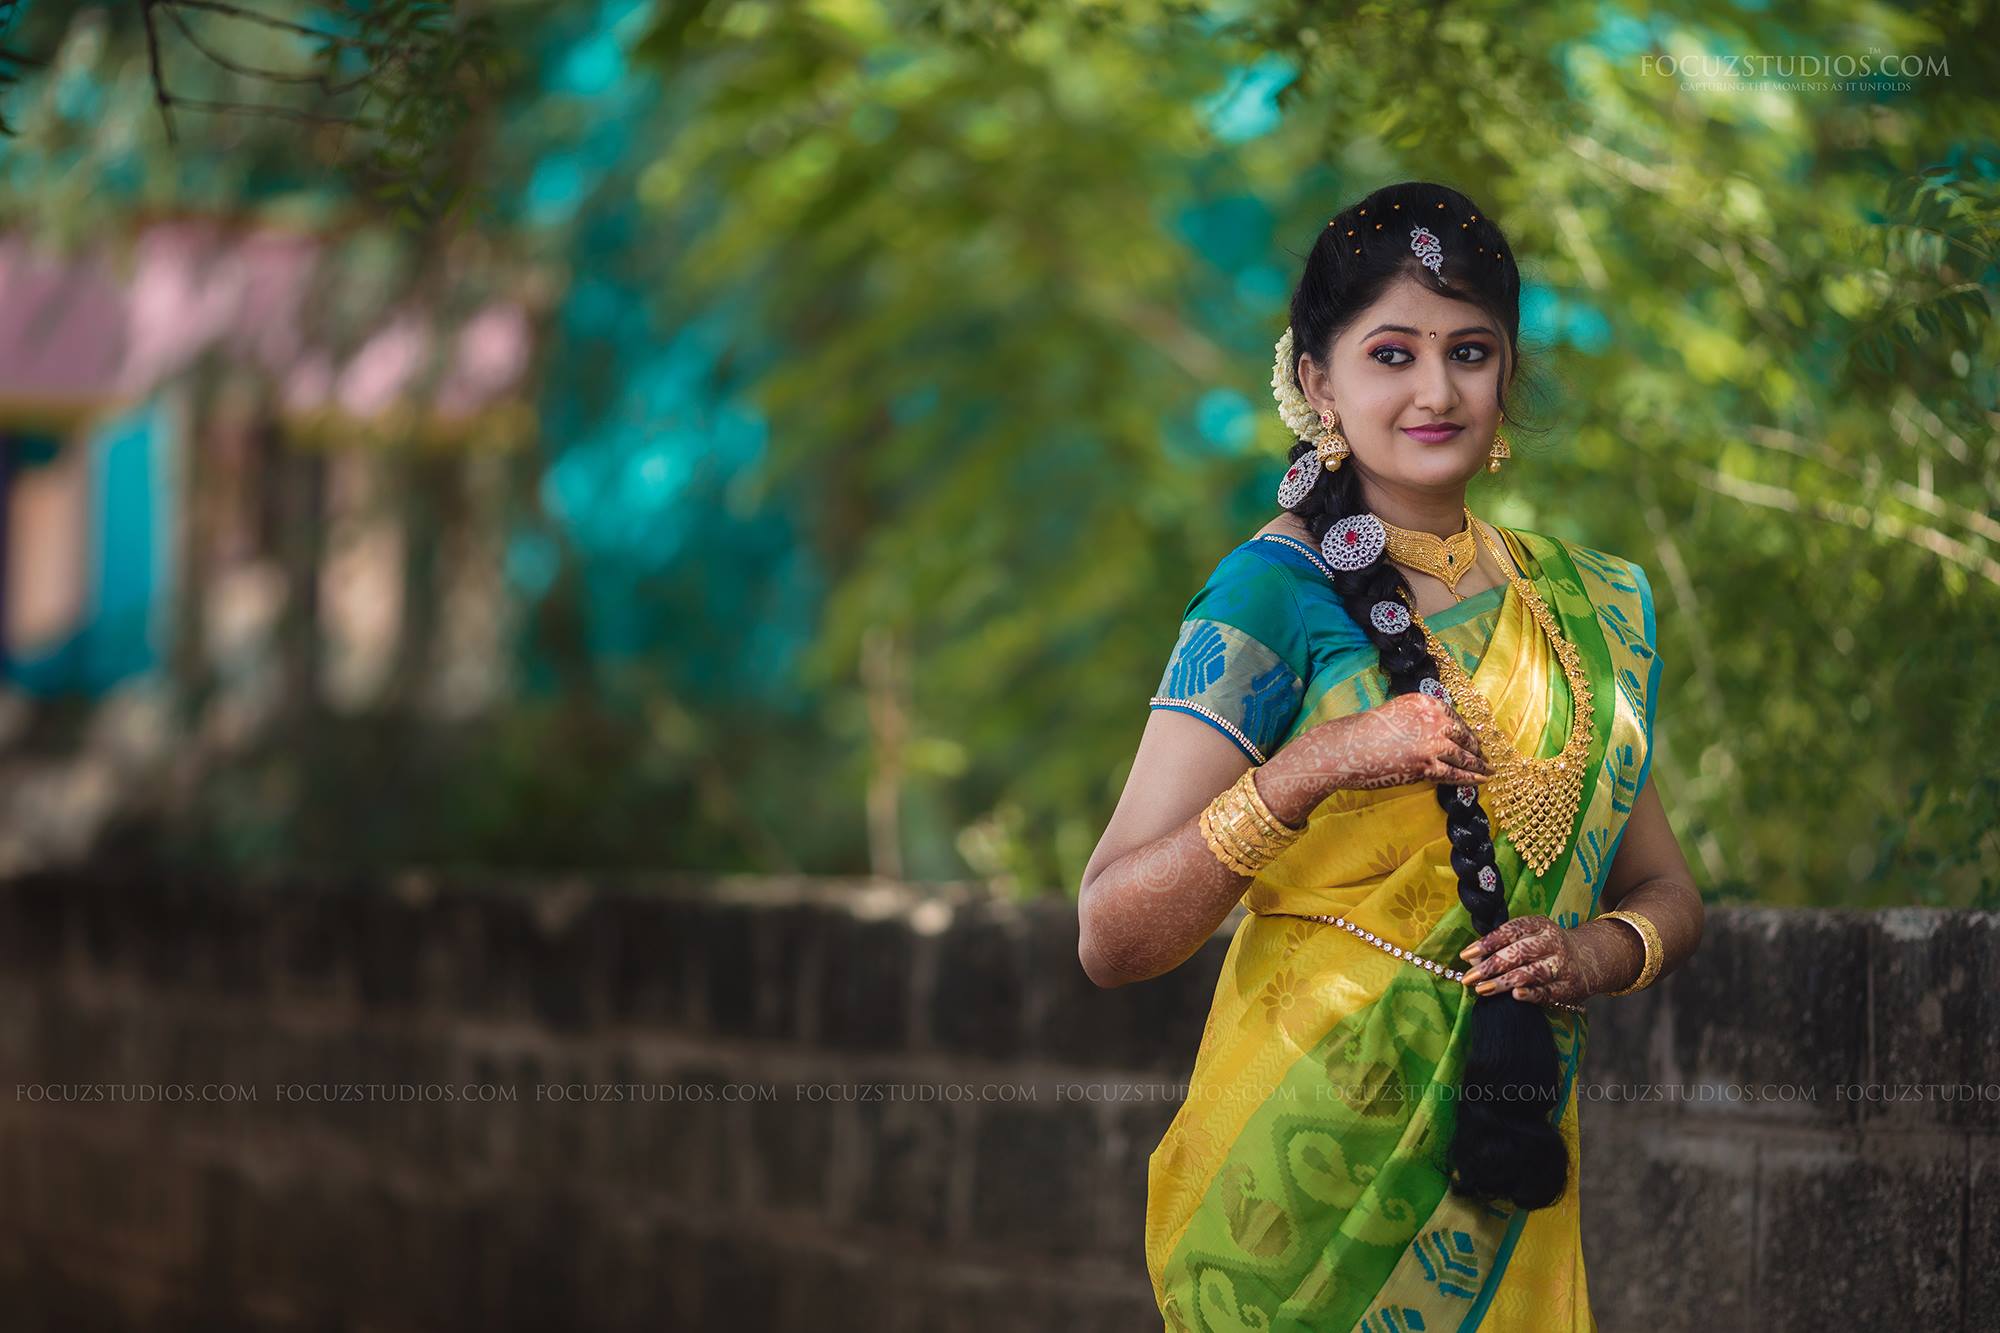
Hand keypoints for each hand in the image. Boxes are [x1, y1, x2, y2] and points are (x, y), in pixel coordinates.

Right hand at [1274, 692, 1492, 797]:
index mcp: (1425, 701)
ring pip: (1464, 755)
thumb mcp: (1396, 713)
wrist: (1346, 748)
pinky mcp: (1427, 766)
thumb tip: (1437, 735)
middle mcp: (1433, 718)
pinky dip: (1471, 778)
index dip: (1466, 731)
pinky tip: (1481, 780)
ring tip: (1489, 770)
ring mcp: (1432, 743)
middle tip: (1484, 756)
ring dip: (1479, 764)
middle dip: (1476, 747)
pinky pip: (1455, 774)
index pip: (1454, 717)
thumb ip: (1418, 719)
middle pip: (1463, 734)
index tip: (1474, 739)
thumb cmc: (1364, 732)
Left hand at [1458, 914, 1592, 1005]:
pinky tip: (1515, 996)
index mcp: (1540, 925)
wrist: (1587, 960)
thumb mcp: (1528, 937)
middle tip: (1468, 978)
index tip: (1466, 955)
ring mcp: (1562, 965)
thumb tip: (1472, 959)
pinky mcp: (1569, 987)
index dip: (1487, 943)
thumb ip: (1502, 945)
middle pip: (1519, 953)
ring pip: (1531, 973)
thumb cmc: (1545, 948)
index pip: (1511, 931)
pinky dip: (1531, 994)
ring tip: (1482, 989)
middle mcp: (1553, 942)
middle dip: (1490, 966)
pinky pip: (1548, 992)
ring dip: (1504, 982)